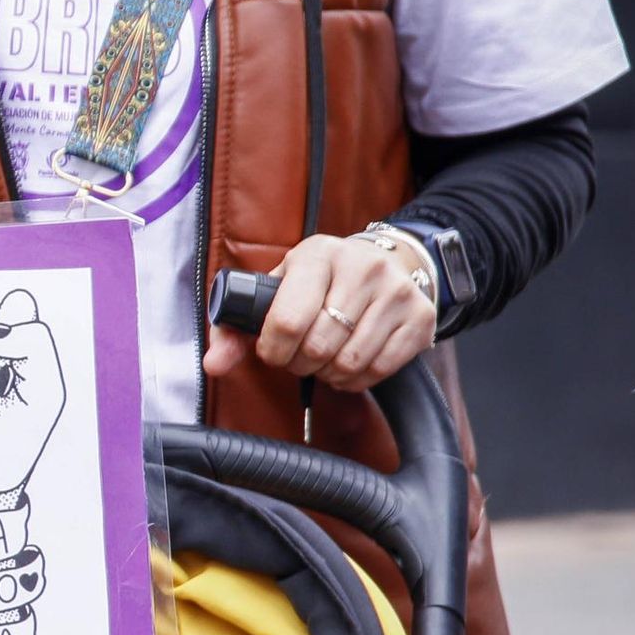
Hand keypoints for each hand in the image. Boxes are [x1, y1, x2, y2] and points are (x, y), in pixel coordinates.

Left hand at [202, 232, 435, 394]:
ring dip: (328, 374)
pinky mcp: (420, 319)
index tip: (274, 350)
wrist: (390, 261)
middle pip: (318, 348)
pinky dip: (357, 379)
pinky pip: (378, 371)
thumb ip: (236, 327)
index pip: (287, 321)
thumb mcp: (279, 288)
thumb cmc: (322, 281)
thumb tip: (214, 365)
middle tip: (301, 356)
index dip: (274, 350)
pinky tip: (350, 361)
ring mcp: (396, 293)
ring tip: (325, 357)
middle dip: (301, 363)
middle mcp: (362, 268)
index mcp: (318, 254)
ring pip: (348, 364)